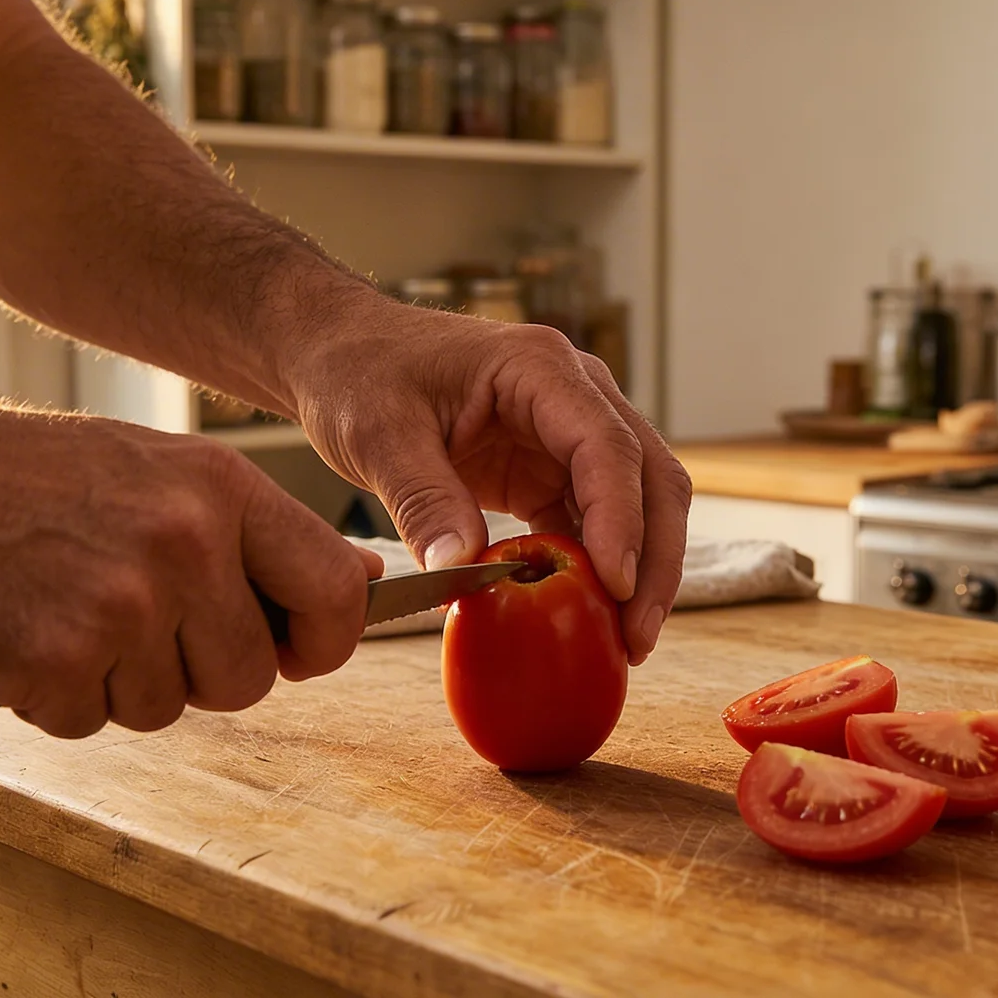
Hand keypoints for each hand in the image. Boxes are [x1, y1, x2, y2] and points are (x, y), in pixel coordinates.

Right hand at [0, 399, 381, 737]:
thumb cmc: (22, 478)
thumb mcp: (159, 469)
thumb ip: (256, 529)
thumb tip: (359, 579)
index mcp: (221, 489)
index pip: (332, 591)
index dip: (324, 640)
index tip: (297, 651)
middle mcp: (183, 544)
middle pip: (250, 677)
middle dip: (201, 673)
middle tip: (135, 624)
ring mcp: (120, 607)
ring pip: (170, 708)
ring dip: (122, 685)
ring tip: (66, 610)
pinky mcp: (55, 664)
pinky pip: (92, 724)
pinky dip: (59, 700)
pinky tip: (24, 634)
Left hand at [287, 297, 691, 663]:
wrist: (344, 355)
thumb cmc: (360, 373)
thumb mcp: (379, 435)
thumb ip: (423, 500)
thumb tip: (461, 571)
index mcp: (539, 368)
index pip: (606, 445)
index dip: (620, 518)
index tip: (616, 585)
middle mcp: (574, 393)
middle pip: (649, 476)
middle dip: (653, 559)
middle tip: (637, 636)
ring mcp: (569, 432)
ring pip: (638, 502)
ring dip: (639, 571)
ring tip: (625, 642)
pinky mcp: (552, 469)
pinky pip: (595, 522)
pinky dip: (598, 571)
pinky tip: (588, 618)